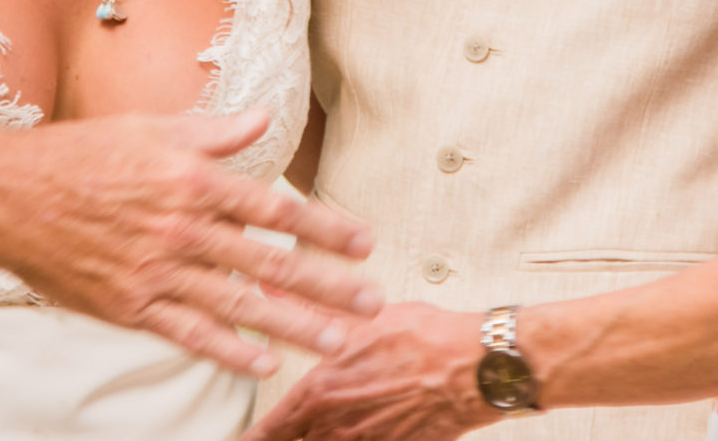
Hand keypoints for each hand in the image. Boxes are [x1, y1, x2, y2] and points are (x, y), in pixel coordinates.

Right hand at [0, 110, 381, 376]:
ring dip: (293, 326)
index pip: (273, 209)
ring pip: (238, 304)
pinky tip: (265, 364)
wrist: (8, 195)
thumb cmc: (82, 153)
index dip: (324, 228)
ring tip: (339, 342)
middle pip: (268, 263)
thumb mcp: (151, 128)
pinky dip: (229, 351)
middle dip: (326, 285)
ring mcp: (155, 272)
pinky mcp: (130, 306)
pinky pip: (189, 334)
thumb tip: (264, 120)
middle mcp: (180, 228)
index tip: (364, 243)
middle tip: (372, 302)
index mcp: (190, 180)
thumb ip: (214, 131)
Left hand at [242, 303, 492, 440]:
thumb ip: (309, 311)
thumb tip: (271, 291)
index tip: (242, 438)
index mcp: (322, 393)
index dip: (251, 438)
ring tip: (307, 434)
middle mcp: (338, 428)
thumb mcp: (360, 319)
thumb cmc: (424, 339)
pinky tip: (345, 436)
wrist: (475, 368)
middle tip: (264, 436)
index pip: (269, 431)